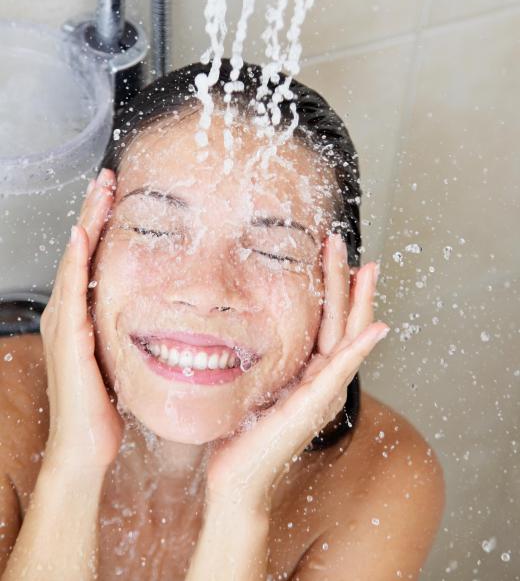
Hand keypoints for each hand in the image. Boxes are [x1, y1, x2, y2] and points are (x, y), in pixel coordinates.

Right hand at [40, 168, 122, 473]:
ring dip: (87, 222)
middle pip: (80, 249)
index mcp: (81, 314)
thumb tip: (161, 310)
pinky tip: (84, 236)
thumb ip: (131, 329)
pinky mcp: (70, 338)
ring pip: (75, 260)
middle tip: (108, 177)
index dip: (102, 223)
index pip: (92, 257)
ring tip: (99, 191)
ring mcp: (65, 323)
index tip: (118, 192)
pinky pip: (72, 291)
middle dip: (93, 211)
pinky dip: (77, 261)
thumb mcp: (120, 355)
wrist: (86, 445)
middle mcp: (68, 312)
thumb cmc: (104, 403)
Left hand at [205, 234, 388, 508]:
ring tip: (365, 268)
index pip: (329, 321)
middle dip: (347, 281)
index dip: (335, 287)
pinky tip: (375, 327)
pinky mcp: (313, 407)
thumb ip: (266, 357)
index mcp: (310, 371)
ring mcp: (323, 394)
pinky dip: (360, 348)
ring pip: (348, 338)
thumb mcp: (256, 382)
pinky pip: (340, 371)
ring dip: (358, 301)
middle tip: (345, 243)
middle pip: (344, 322)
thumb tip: (247, 322)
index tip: (332, 253)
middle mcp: (324, 380)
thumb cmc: (243, 431)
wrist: (237, 480)